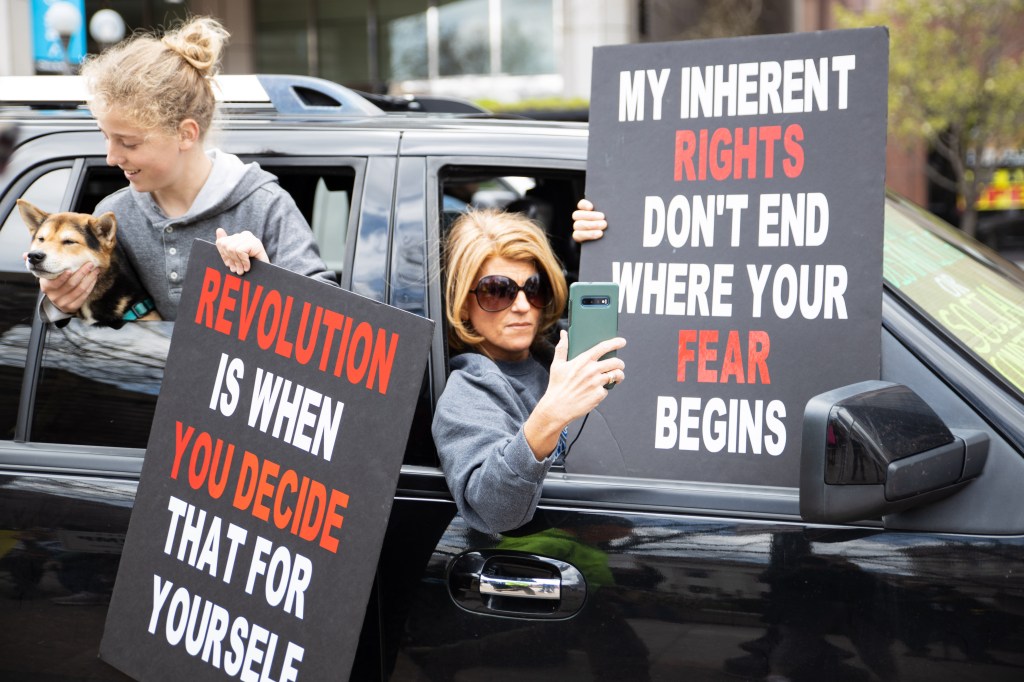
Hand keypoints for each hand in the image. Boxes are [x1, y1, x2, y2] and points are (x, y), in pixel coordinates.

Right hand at [36, 261, 97, 313]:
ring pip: (80, 290)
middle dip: (82, 273)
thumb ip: (37, 266)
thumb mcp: (43, 276)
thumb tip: (25, 255)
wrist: (56, 303)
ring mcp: (64, 303)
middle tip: (90, 264)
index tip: (72, 269)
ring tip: (95, 270)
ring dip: (89, 279)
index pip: (55, 283)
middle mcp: (54, 296)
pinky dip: (90, 286)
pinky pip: (84, 295)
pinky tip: (94, 278)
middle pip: (71, 284)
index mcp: (46, 287)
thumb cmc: (51, 284)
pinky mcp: (73, 307)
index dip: (63, 277)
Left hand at [215, 228, 268, 274]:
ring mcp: (251, 238)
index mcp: (238, 237)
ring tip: (242, 270)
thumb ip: (225, 245)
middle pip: (225, 245)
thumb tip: (219, 229)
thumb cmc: (249, 268)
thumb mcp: (233, 258)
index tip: (230, 265)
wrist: (264, 276)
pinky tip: (248, 267)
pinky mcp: (255, 243)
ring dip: (237, 262)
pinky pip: (240, 251)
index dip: (224, 256)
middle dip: (230, 259)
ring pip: (232, 248)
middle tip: (237, 269)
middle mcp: (244, 235)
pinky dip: (243, 262)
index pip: (221, 243)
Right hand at [524, 330, 625, 458]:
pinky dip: (604, 390)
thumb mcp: (557, 365)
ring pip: (616, 375)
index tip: (622, 342)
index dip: (615, 343)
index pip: (603, 347)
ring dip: (619, 375)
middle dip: (620, 363)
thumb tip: (563, 333)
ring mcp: (597, 383)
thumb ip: (562, 347)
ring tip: (616, 377)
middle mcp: (592, 370)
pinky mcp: (599, 394)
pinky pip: (608, 389)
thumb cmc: (557, 386)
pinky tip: (597, 391)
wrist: (557, 407)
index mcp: (583, 360)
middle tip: (619, 365)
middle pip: (615, 362)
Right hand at [571, 198, 606, 242]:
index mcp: (586, 211)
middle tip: (603, 219)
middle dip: (590, 216)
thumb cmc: (610, 229)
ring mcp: (578, 229)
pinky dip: (588, 234)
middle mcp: (580, 219)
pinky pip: (577, 236)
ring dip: (590, 226)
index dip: (584, 205)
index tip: (591, 207)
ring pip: (577, 225)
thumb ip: (604, 215)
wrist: (609, 246)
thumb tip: (611, 210)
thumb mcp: (607, 220)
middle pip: (577, 215)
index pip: (581, 205)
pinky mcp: (578, 238)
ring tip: (602, 229)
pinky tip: (597, 235)